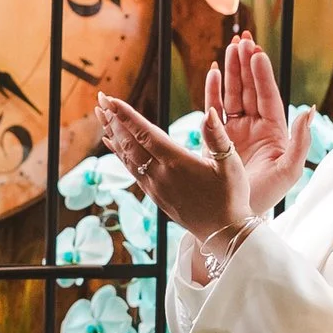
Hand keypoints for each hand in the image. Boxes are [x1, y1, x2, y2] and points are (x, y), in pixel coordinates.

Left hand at [94, 92, 255, 247]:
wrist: (223, 233)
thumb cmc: (231, 197)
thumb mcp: (230, 164)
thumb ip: (217, 136)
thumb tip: (209, 112)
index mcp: (177, 163)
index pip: (145, 134)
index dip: (126, 116)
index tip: (110, 100)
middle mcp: (161, 175)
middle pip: (130, 143)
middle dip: (114, 120)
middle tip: (101, 100)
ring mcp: (155, 187)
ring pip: (127, 157)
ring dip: (114, 135)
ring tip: (102, 117)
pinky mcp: (155, 196)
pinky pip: (132, 170)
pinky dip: (120, 154)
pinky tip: (114, 145)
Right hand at [202, 35, 311, 218]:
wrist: (234, 216)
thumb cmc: (265, 196)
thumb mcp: (290, 170)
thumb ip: (301, 141)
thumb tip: (308, 109)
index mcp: (274, 131)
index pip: (268, 96)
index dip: (262, 74)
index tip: (257, 53)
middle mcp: (255, 127)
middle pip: (250, 88)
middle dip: (246, 64)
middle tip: (243, 40)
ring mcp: (234, 131)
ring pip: (233, 93)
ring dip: (232, 70)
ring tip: (231, 47)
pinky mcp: (215, 137)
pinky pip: (214, 108)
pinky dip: (214, 89)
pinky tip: (215, 71)